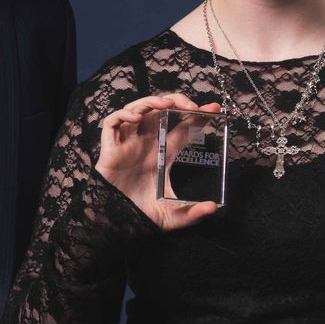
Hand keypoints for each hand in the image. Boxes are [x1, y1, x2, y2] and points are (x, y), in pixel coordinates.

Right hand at [96, 92, 219, 230]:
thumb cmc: (140, 214)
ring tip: (167, 104)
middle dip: (176, 101)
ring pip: (138, 109)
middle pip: (161, 110)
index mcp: (164, 154)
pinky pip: (113, 122)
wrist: (116, 222)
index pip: (183, 127)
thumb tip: (213, 208)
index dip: (197, 115)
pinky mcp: (111, 147)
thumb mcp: (172, 215)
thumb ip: (192, 213)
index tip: (214, 109)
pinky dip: (123, 115)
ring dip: (152, 101)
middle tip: (192, 105)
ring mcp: (129, 143)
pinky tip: (136, 118)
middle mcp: (147, 143)